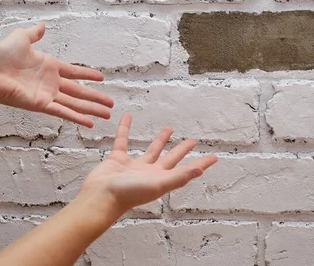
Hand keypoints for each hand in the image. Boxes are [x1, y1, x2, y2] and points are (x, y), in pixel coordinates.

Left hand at [0, 23, 113, 127]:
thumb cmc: (2, 56)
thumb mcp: (21, 38)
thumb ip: (34, 33)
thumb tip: (42, 26)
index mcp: (49, 66)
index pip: (74, 72)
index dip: (88, 75)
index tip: (101, 78)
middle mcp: (51, 82)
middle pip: (79, 91)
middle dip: (96, 97)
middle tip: (110, 103)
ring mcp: (48, 95)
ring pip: (76, 104)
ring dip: (92, 109)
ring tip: (107, 114)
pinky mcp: (42, 105)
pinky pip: (64, 112)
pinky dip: (77, 117)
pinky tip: (90, 122)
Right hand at [78, 113, 217, 213]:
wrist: (100, 197)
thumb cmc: (128, 194)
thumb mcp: (158, 184)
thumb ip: (178, 177)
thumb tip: (200, 171)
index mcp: (161, 179)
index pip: (185, 169)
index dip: (200, 163)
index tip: (214, 157)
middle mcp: (150, 173)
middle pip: (170, 158)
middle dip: (182, 149)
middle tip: (193, 140)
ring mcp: (133, 166)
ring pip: (150, 149)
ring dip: (160, 140)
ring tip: (169, 129)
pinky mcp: (117, 158)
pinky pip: (123, 139)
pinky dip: (125, 128)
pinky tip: (128, 116)